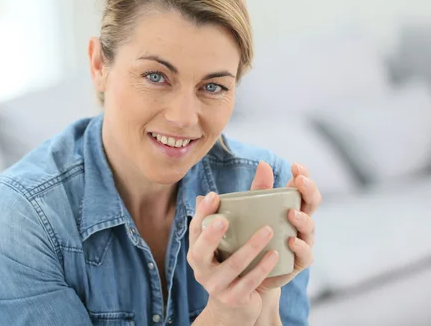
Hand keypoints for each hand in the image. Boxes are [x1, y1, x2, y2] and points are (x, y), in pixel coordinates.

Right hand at [188, 190, 279, 325]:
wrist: (235, 305)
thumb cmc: (234, 260)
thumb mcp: (233, 236)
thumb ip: (248, 203)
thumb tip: (265, 166)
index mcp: (198, 249)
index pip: (195, 229)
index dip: (202, 213)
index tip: (213, 196)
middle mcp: (201, 268)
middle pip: (201, 251)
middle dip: (212, 234)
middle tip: (225, 218)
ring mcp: (216, 286)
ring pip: (231, 266)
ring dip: (249, 248)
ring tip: (267, 230)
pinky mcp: (233, 299)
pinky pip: (248, 283)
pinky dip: (262, 268)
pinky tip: (275, 255)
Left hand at [253, 161, 321, 292]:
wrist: (247, 270)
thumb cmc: (253, 233)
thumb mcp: (253, 208)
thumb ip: (260, 188)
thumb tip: (263, 163)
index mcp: (292, 205)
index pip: (303, 187)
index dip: (304, 175)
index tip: (295, 166)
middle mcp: (301, 222)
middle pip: (313, 203)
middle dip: (309, 190)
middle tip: (300, 181)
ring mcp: (302, 241)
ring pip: (310, 227)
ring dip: (303, 219)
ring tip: (292, 213)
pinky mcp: (297, 261)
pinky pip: (304, 254)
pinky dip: (300, 247)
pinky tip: (291, 241)